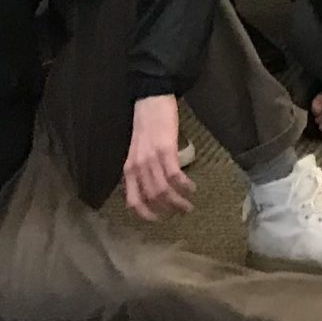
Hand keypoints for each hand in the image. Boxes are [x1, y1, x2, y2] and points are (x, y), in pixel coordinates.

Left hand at [122, 94, 196, 221]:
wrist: (150, 100)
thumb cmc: (147, 125)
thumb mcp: (138, 151)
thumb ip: (143, 169)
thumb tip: (155, 186)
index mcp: (129, 168)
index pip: (133, 200)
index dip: (146, 214)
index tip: (160, 220)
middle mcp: (137, 167)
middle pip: (152, 198)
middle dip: (168, 210)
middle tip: (181, 212)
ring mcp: (151, 159)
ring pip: (164, 190)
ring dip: (178, 201)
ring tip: (189, 205)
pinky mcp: (166, 150)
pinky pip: (175, 175)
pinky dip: (184, 185)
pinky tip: (192, 187)